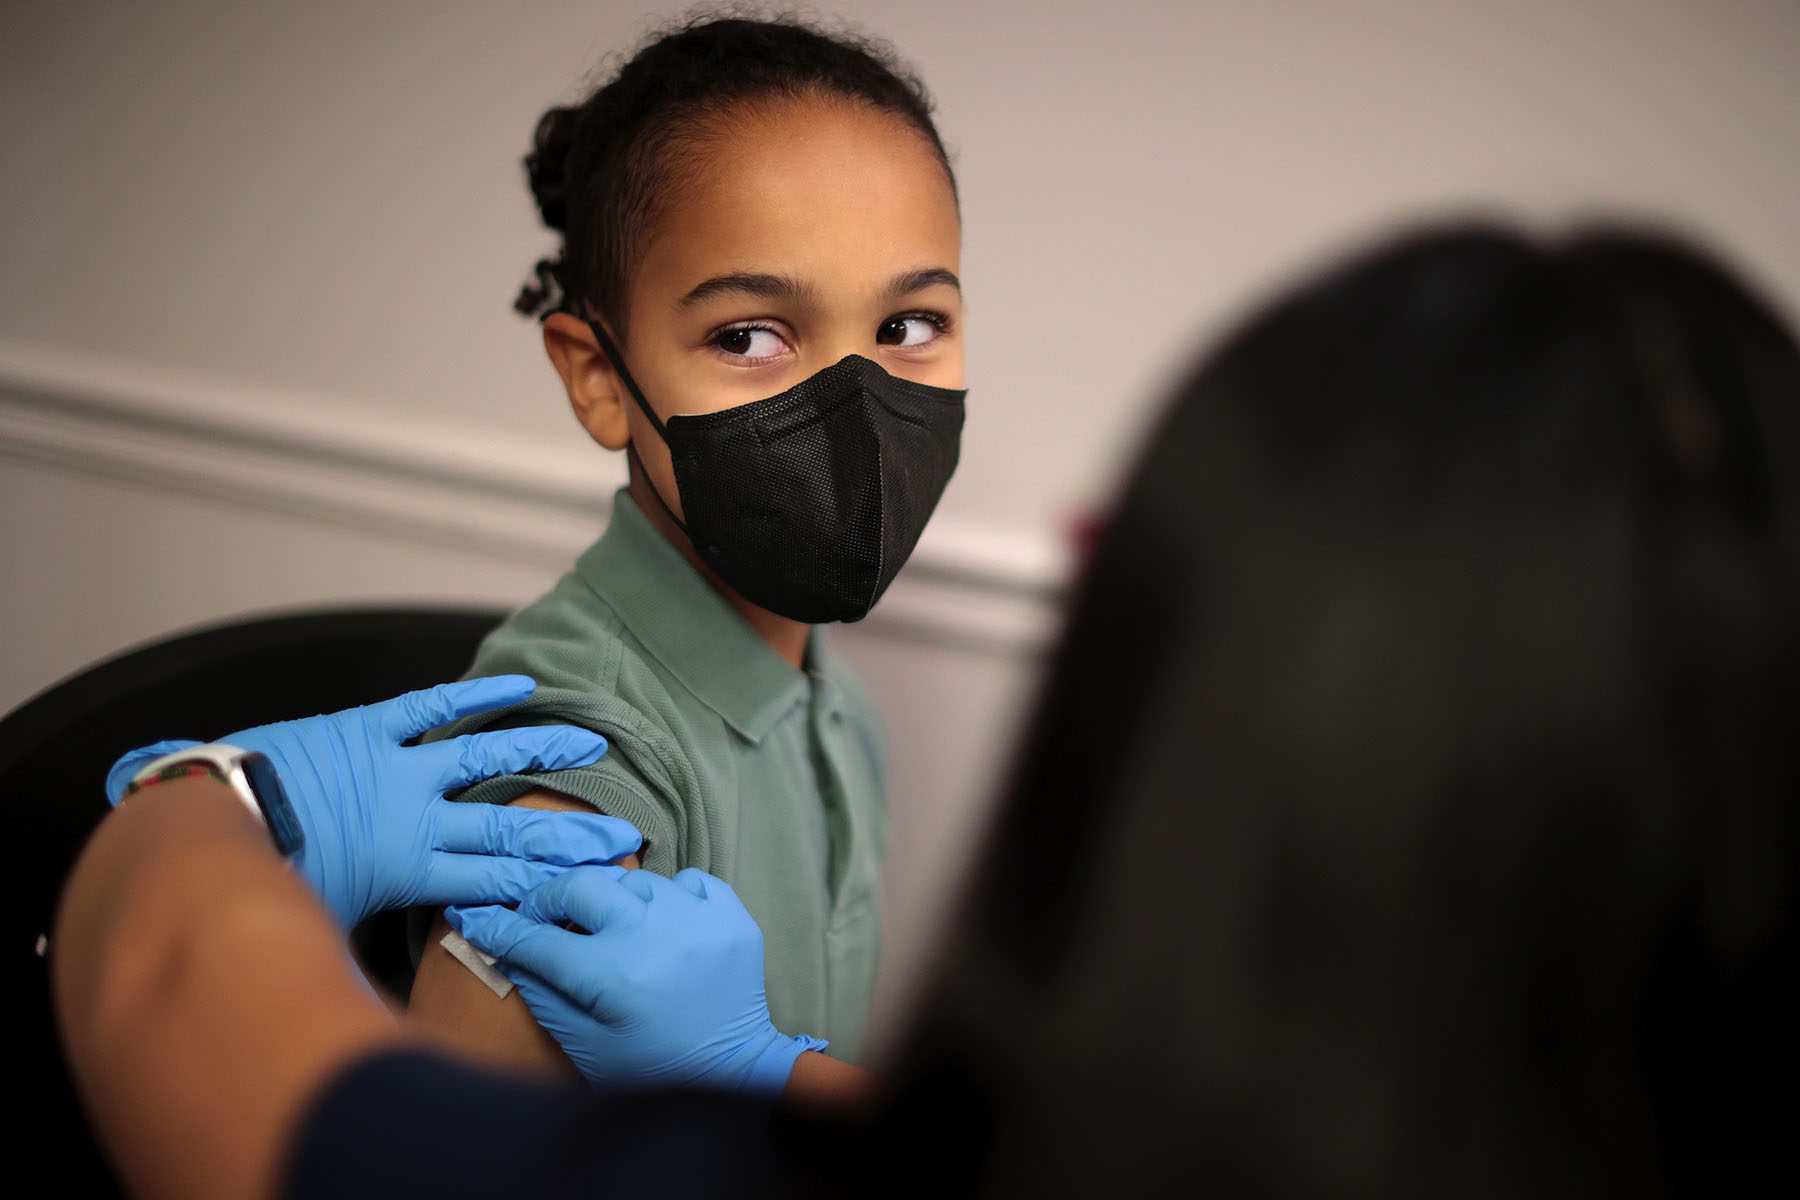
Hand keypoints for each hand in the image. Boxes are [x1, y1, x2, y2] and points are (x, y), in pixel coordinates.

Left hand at [104, 676, 641, 929]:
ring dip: (538, 748)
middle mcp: (416, 817)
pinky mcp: (367, 729)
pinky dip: (476, 695)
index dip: (547, 879)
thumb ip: (364, 953)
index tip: (594, 882)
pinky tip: (518, 686)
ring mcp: (396, 769)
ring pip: (483, 755)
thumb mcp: (322, 927)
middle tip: (622, 834)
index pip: (495, 875)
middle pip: (508, 825)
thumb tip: (378, 1005)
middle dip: (568, 833)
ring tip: (590, 742)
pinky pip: (432, 707)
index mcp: (409, 868)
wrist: (206, 823)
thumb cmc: (257, 883)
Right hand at [447, 866, 825, 1093]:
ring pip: (633, 879)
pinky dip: (668, 896)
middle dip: (549, 899)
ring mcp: (701, 920)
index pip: (537, 939)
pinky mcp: (733, 915)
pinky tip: (662, 924)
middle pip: (581, 885)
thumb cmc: (651, 1069)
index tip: (476, 916)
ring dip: (613, 900)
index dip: (498, 927)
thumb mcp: (584, 1044)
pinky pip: (687, 879)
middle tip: (542, 917)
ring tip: (611, 929)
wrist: (735, 1074)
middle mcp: (657, 936)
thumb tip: (505, 947)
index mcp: (615, 977)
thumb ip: (543, 992)